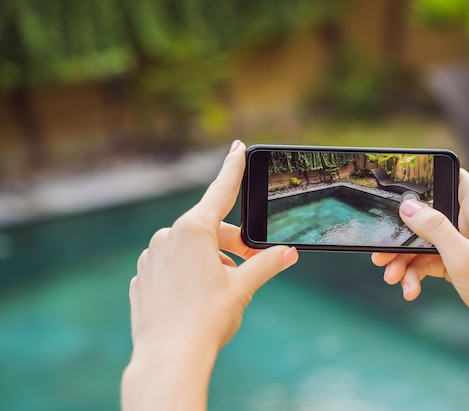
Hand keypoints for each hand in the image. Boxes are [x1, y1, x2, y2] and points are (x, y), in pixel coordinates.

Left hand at [122, 140, 298, 410]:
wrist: (169, 358)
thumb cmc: (207, 319)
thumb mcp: (242, 288)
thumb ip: (266, 264)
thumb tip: (289, 253)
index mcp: (193, 231)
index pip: (220, 191)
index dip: (233, 168)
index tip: (237, 146)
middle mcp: (167, 237)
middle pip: (209, 229)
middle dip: (232, 243)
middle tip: (249, 266)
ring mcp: (151, 257)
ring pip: (189, 249)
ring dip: (210, 260)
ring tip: (223, 290)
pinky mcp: (142, 278)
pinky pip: (171, 266)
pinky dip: (188, 274)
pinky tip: (196, 300)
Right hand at [372, 169, 468, 355]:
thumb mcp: (461, 256)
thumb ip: (433, 228)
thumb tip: (408, 206)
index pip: (454, 177)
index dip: (428, 178)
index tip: (398, 187)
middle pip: (431, 216)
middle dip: (404, 234)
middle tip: (381, 252)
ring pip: (427, 242)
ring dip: (406, 260)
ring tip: (391, 277)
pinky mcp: (464, 266)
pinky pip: (433, 262)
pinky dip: (418, 274)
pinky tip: (410, 291)